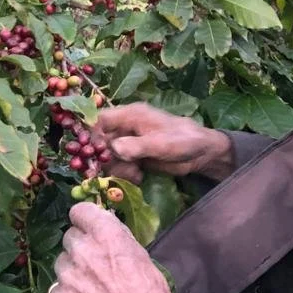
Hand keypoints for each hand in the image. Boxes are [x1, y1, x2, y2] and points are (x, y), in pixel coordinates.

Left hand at [49, 202, 190, 292]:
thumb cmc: (150, 290)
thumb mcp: (139, 252)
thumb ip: (115, 237)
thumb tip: (103, 229)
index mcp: (105, 232)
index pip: (79, 211)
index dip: (85, 219)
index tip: (89, 227)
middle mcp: (82, 249)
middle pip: (70, 237)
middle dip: (81, 246)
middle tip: (95, 262)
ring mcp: (68, 274)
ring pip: (62, 262)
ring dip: (73, 269)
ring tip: (91, 285)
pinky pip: (58, 287)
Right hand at [93, 102, 232, 182]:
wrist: (201, 153)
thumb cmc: (184, 140)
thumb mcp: (162, 144)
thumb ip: (137, 146)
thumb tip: (114, 149)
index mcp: (131, 115)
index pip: (100, 119)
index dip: (91, 135)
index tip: (92, 154)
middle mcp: (125, 127)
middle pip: (100, 142)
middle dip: (104, 159)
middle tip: (112, 171)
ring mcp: (129, 143)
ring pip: (108, 157)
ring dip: (117, 169)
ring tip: (135, 174)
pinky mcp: (134, 157)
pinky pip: (119, 166)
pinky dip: (125, 174)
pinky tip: (139, 177)